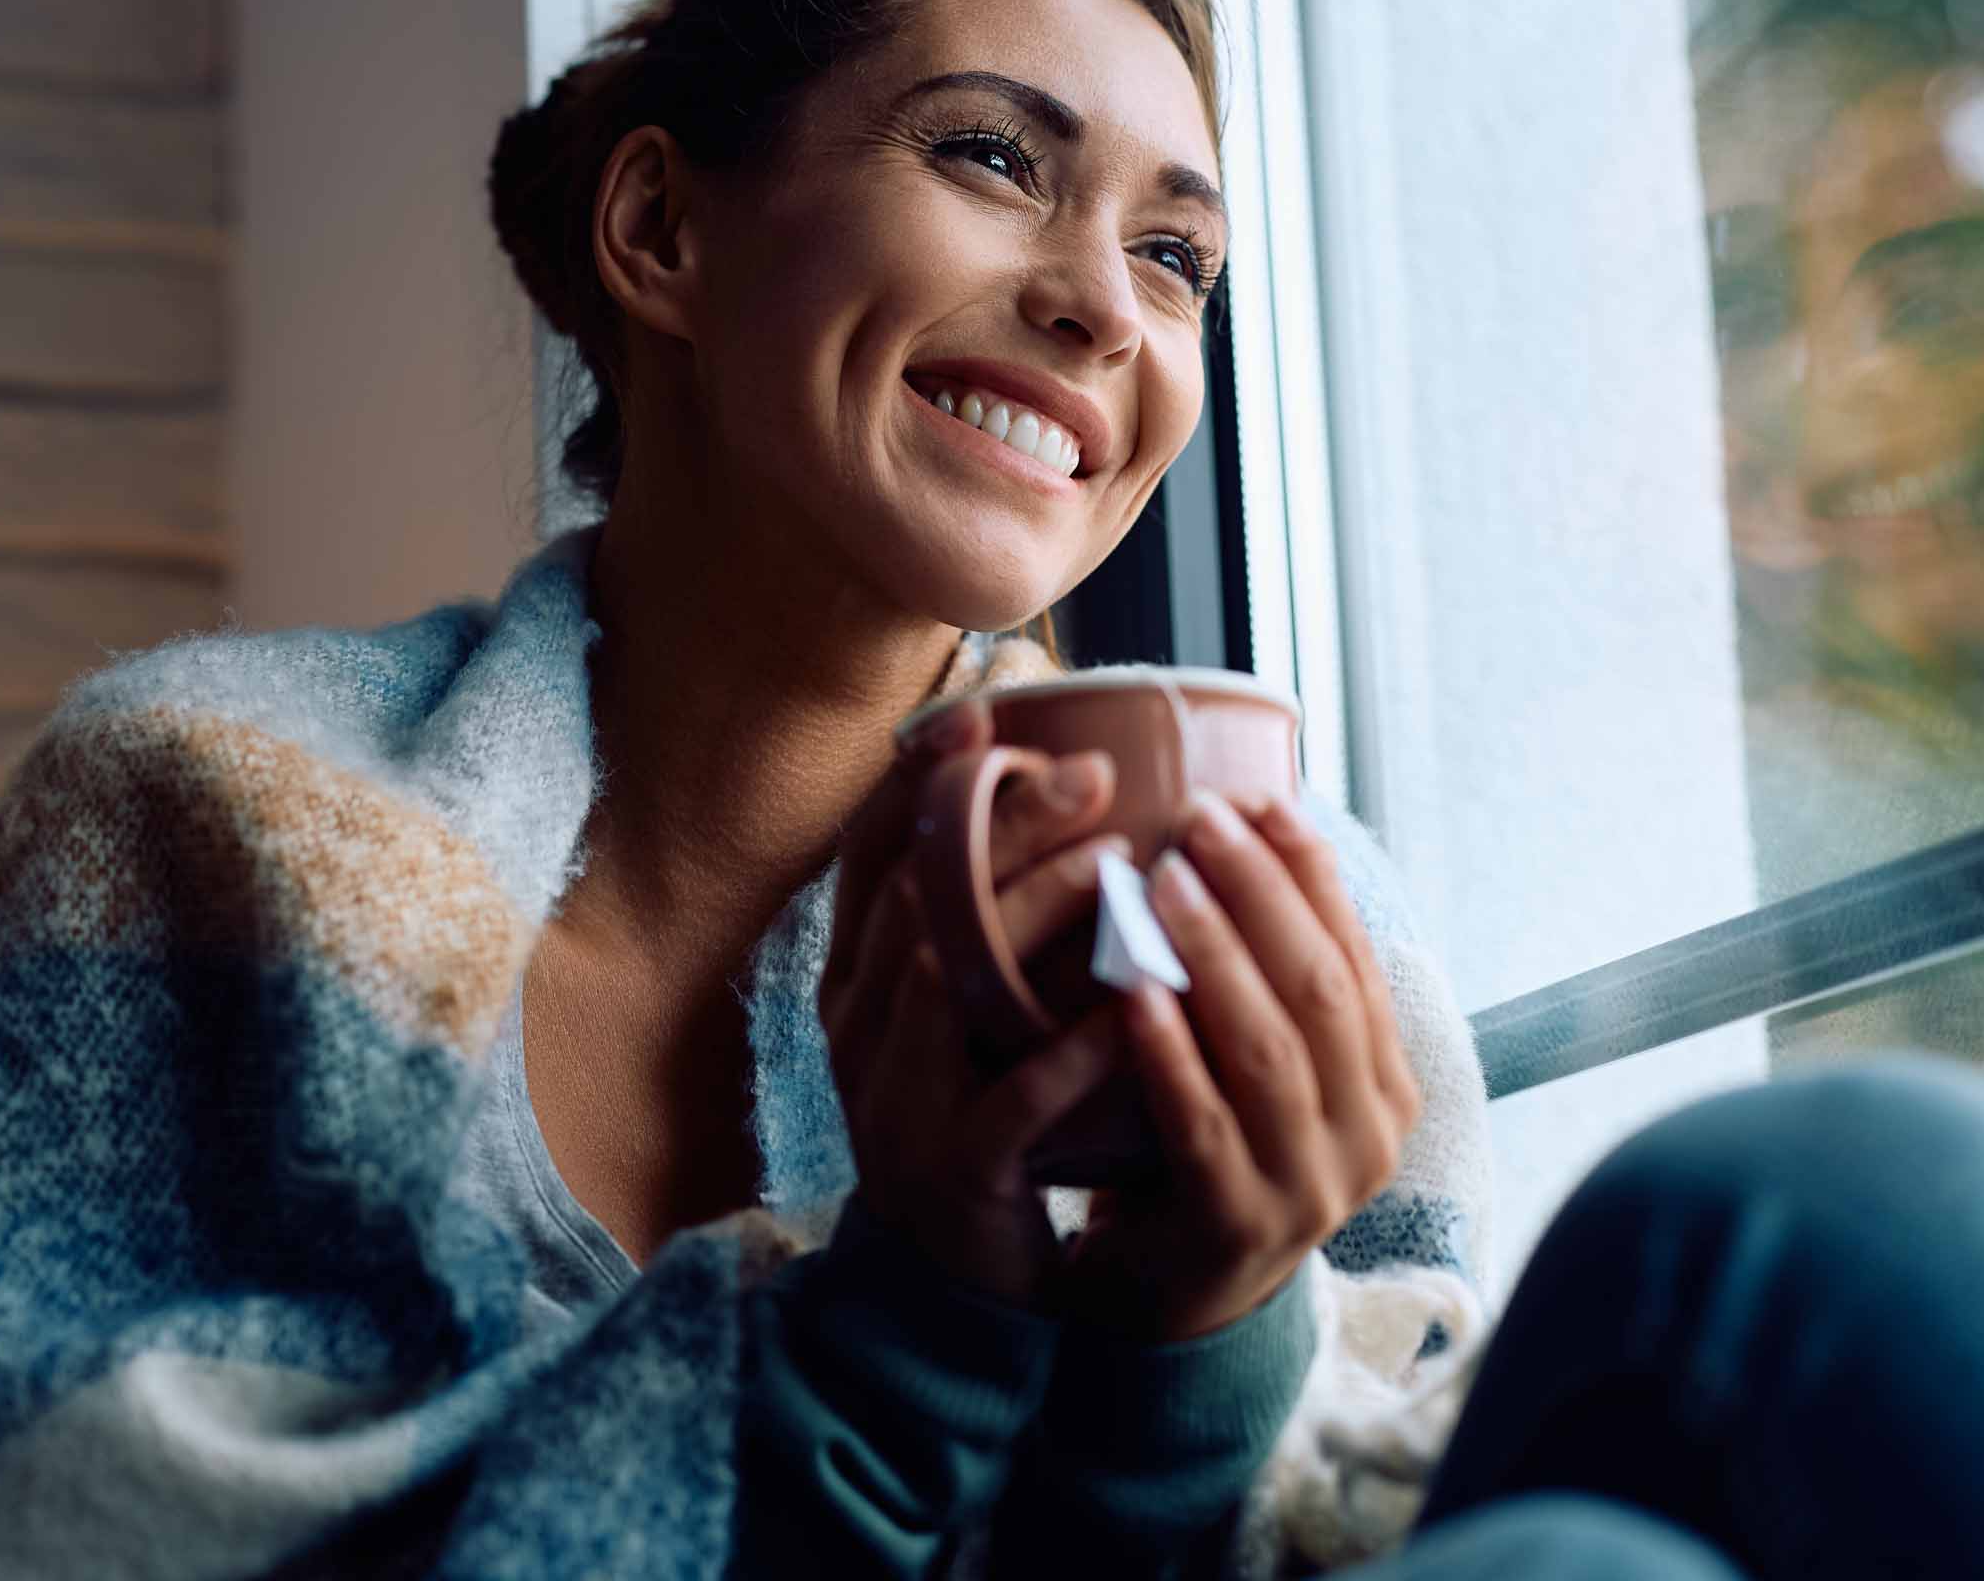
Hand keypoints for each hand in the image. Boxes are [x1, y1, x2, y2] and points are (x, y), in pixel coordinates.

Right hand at [822, 698, 1137, 1309]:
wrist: (955, 1275)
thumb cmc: (979, 1109)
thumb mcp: (963, 1006)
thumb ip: (982, 913)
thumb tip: (1054, 780)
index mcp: (853, 975)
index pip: (866, 852)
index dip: (918, 778)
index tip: (983, 709)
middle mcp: (857, 1025)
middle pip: (914, 895)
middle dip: (1000, 824)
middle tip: (1095, 773)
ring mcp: (894, 1096)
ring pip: (949, 980)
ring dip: (1033, 915)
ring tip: (1119, 867)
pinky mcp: (950, 1167)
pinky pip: (1008, 1098)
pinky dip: (1071, 1052)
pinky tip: (1131, 1010)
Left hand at [1050, 788, 1423, 1341]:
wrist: (1170, 1294)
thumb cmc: (1202, 1146)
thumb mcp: (1258, 1060)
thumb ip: (1268, 977)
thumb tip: (1244, 824)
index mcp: (1383, 1081)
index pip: (1354, 953)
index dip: (1308, 871)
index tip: (1257, 796)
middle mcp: (1367, 1133)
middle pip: (1320, 988)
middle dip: (1260, 893)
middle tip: (1196, 819)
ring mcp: (1310, 1186)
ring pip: (1270, 1049)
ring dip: (1215, 954)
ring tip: (1161, 880)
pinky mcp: (1237, 1225)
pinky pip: (1205, 1123)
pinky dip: (1170, 1052)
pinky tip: (1131, 989)